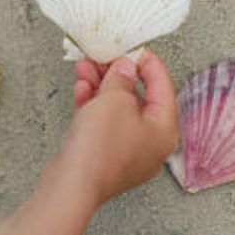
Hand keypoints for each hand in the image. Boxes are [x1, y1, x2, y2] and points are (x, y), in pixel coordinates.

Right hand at [56, 49, 179, 206]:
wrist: (70, 186)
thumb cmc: (99, 150)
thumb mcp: (115, 100)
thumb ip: (122, 79)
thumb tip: (125, 69)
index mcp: (165, 130)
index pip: (163, 86)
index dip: (147, 63)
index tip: (133, 49)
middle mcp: (150, 143)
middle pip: (139, 97)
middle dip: (117, 74)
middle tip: (104, 57)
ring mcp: (127, 152)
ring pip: (117, 109)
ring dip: (101, 85)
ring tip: (85, 67)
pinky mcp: (105, 156)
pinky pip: (103, 124)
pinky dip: (93, 105)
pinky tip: (81, 89)